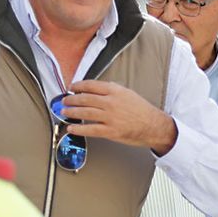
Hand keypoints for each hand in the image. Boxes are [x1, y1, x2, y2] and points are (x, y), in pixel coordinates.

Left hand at [59, 81, 178, 154]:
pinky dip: (78, 129)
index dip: (78, 86)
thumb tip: (96, 90)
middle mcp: (111, 102)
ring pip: (85, 113)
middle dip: (72, 100)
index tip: (72, 88)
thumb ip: (112, 91)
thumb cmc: (142, 110)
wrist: (153, 125)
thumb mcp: (128, 93)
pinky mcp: (110, 131)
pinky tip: (71, 128)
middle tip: (65, 101)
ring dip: (72, 112)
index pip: (91, 85)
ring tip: (64, 112)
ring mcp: (110, 117)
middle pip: (85, 99)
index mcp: (115, 91)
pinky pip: (90, 129)